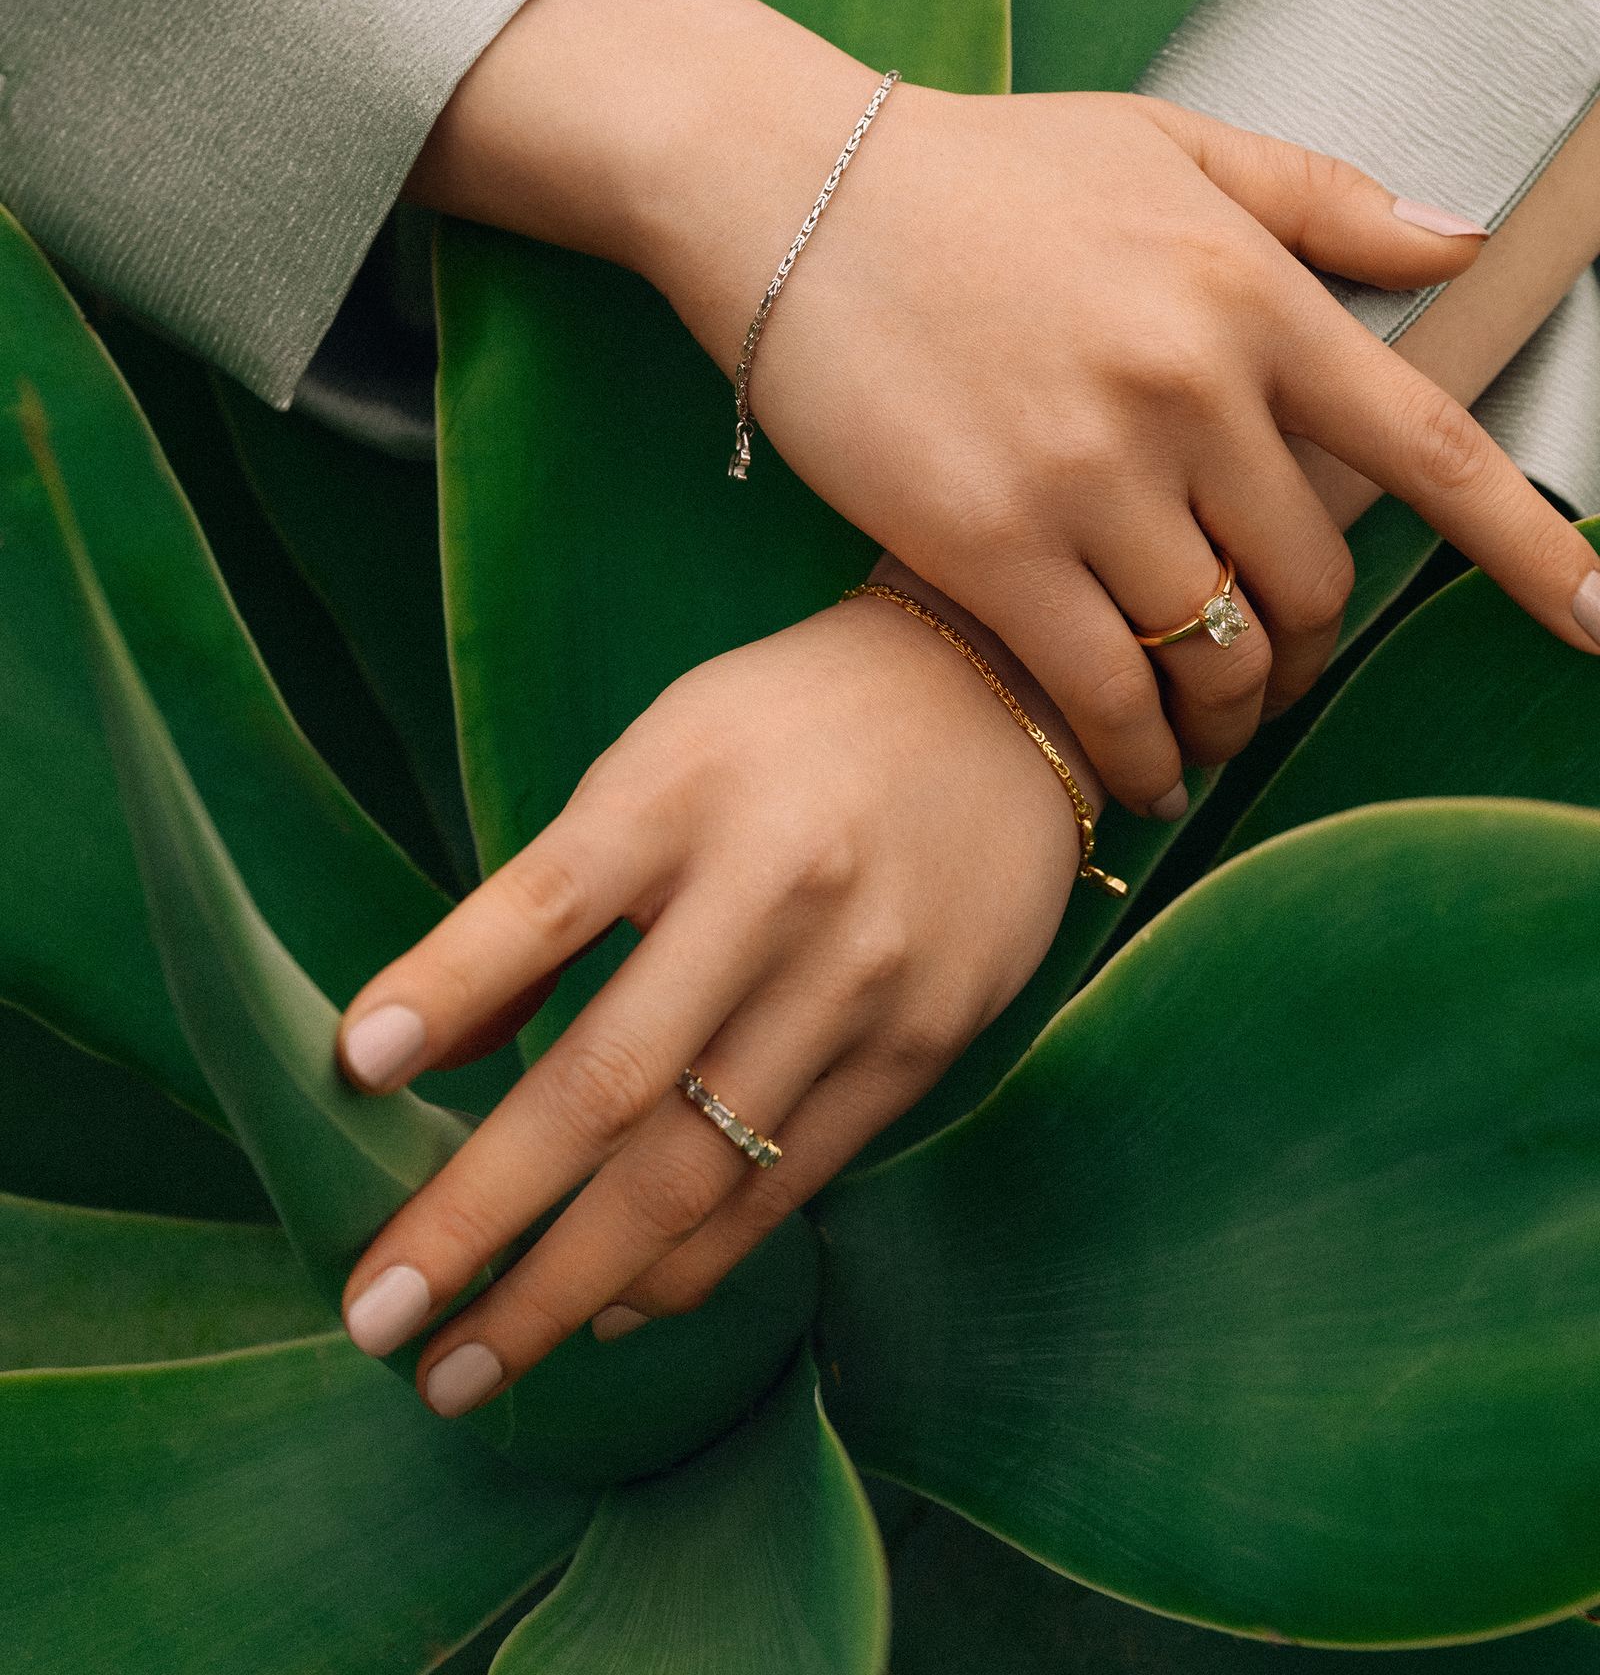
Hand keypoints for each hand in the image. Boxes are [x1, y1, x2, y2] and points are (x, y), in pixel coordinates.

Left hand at [335, 591, 1083, 1415]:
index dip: (444, 988)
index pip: (543, 904)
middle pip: (609, 1082)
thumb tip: (419, 1049)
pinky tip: (614, 1311)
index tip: (353, 1070)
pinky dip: (691, 1265)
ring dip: (571, 1287)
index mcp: (684, 791)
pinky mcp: (920, 1045)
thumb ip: (555, 889)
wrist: (1009, 700)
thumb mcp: (661, 754)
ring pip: (697, 1168)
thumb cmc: (792, 728)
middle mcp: (772, 890)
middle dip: (481, 1217)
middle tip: (380, 1317)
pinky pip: (787, 1184)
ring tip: (472, 1366)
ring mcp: (857, 979)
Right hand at [409, 0, 1599, 818]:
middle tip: (1266, 669)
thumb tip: (1460, 244)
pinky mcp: (984, 543)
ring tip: (1201, 733)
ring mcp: (1086, 473)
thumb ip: (1324, 199)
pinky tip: (1129, 769)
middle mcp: (1189, 388)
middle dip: (1303, 649)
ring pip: (1215, 654)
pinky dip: (1133, 754)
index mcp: (1250, 293)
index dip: (1531, 554)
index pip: (1430, 449)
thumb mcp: (1167, 142)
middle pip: (1314, 585)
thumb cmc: (979, 169)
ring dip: (1226, 717)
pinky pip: (1103, 693)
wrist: (788, 188)